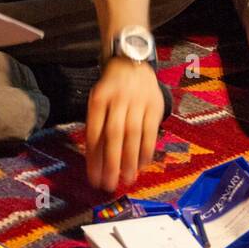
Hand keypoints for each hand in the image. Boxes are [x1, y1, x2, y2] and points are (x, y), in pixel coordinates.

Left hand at [85, 58, 164, 191]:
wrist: (132, 63)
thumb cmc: (110, 90)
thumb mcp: (97, 101)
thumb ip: (97, 127)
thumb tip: (95, 162)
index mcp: (98, 99)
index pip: (94, 133)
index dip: (93, 158)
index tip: (93, 179)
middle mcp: (117, 100)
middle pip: (114, 135)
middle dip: (111, 163)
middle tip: (110, 185)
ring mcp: (137, 101)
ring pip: (133, 135)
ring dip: (130, 160)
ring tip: (127, 180)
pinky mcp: (155, 105)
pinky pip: (150, 131)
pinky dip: (146, 150)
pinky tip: (141, 165)